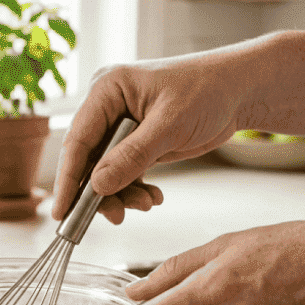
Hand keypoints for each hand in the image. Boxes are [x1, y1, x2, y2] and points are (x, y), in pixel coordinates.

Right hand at [52, 57, 250, 223]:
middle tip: (115, 215)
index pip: (77, 139)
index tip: (62, 210)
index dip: (68, 178)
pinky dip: (135, 189)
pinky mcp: (136, 141)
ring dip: (121, 193)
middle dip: (100, 191)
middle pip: (87, 159)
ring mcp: (121, 125)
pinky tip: (152, 197)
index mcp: (106, 89)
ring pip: (105, 171)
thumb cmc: (209, 89)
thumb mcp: (169, 125)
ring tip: (144, 204)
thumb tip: (97, 185)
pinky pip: (124, 172)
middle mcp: (108, 107)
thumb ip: (131, 156)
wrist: (242, 89)